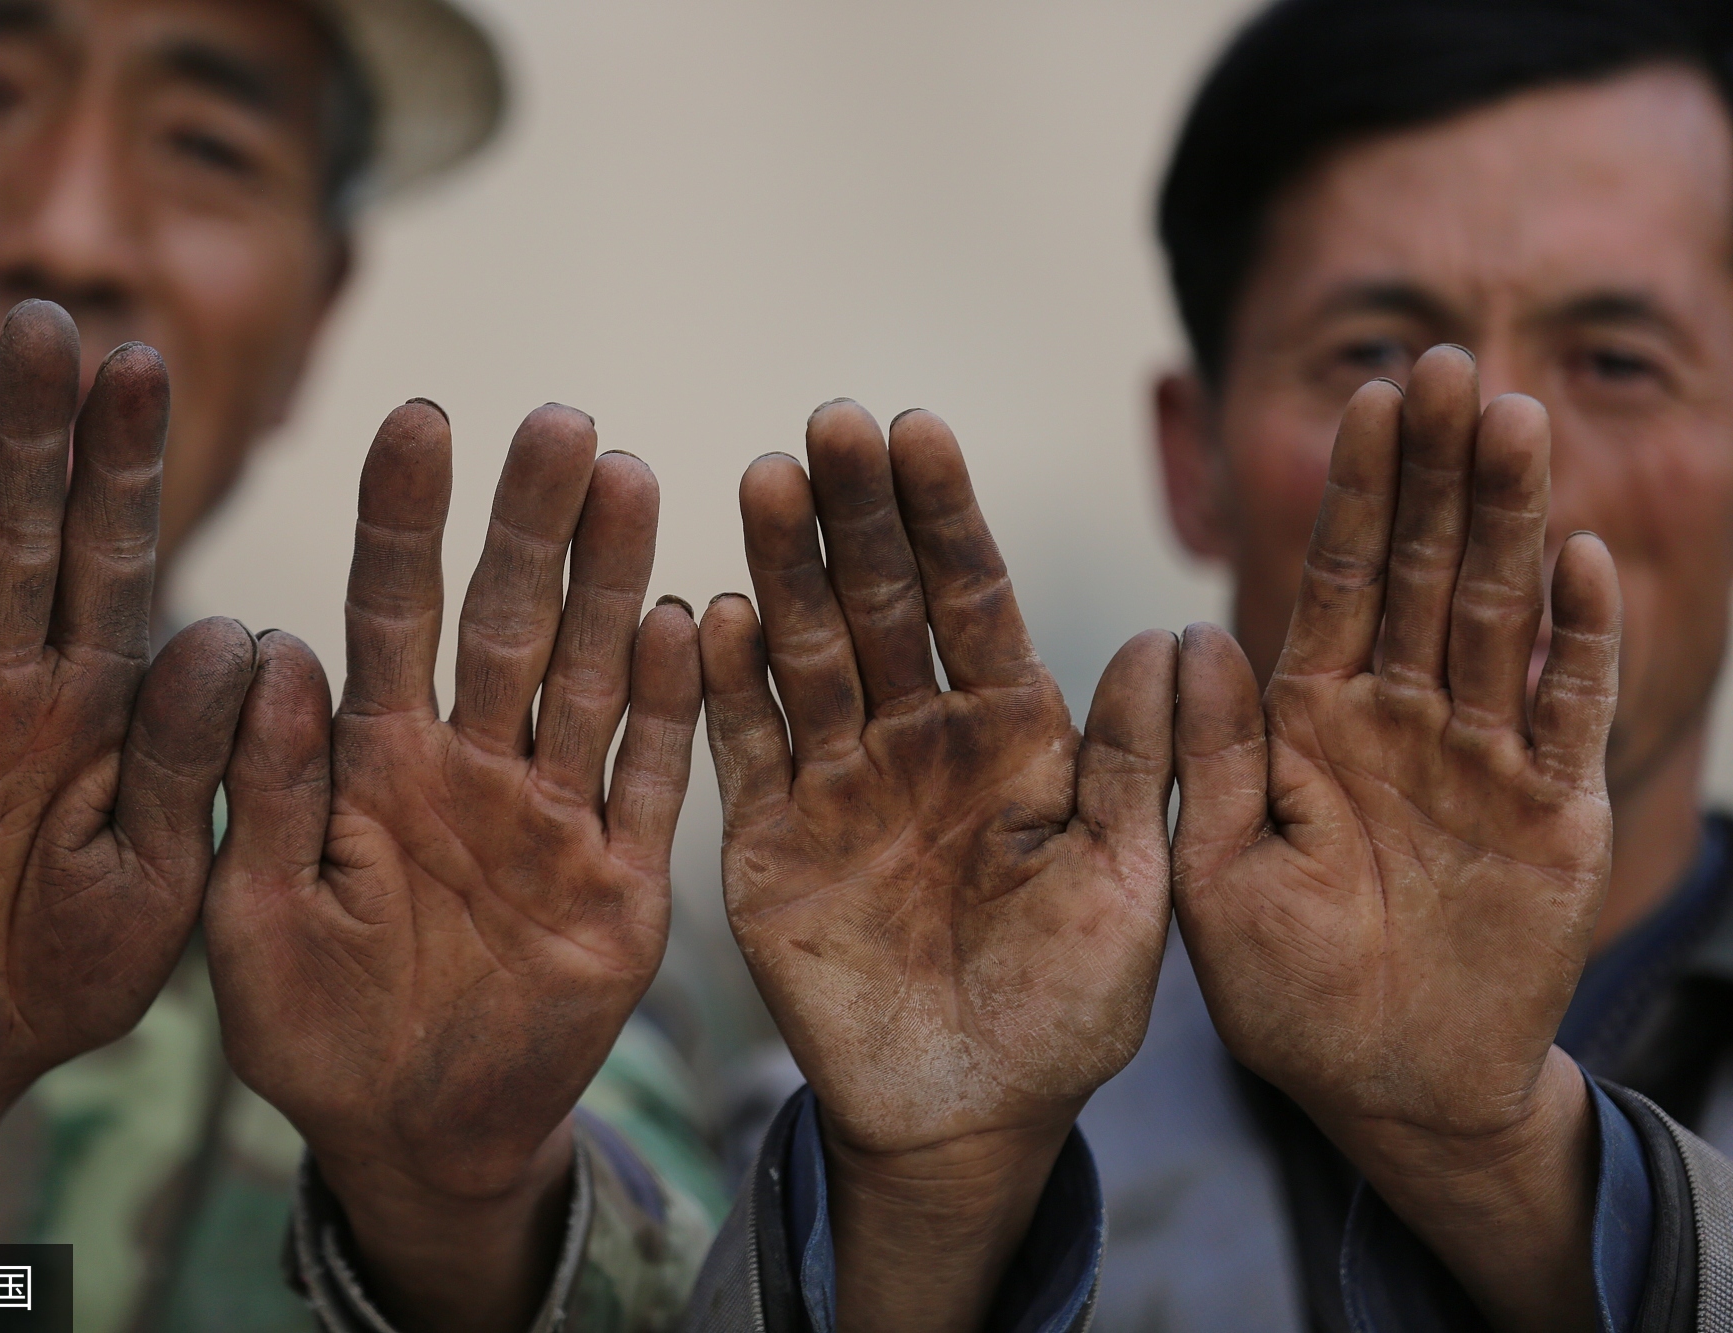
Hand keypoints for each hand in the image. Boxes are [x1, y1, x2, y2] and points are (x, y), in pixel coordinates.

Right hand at [0, 300, 257, 1241]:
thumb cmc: (88, 953)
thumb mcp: (170, 865)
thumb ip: (194, 755)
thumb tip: (234, 630)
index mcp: (102, 693)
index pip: (114, 556)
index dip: (125, 465)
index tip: (144, 361)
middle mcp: (7, 685)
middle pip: (14, 542)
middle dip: (29, 439)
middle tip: (44, 321)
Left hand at [204, 402, 699, 1332]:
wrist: (418, 1140)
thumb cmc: (315, 1036)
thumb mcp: (255, 918)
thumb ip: (270, 791)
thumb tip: (267, 646)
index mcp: (375, 765)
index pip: (392, 615)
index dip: (405, 520)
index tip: (419, 417)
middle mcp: (471, 768)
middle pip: (507, 622)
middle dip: (531, 522)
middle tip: (559, 419)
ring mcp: (554, 819)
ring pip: (588, 676)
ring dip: (610, 582)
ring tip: (630, 477)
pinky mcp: (624, 883)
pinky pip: (651, 779)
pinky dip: (669, 705)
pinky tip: (691, 617)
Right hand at [702, 402, 1177, 1332]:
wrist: (969, 1115)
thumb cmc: (1070, 1010)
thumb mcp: (1130, 884)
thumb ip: (1137, 766)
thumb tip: (1173, 638)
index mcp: (1013, 735)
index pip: (973, 599)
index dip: (945, 517)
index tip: (919, 431)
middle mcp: (919, 738)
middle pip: (881, 603)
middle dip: (857, 515)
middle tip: (829, 423)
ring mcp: (838, 782)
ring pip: (805, 653)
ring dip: (784, 570)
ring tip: (765, 479)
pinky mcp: (768, 839)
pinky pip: (743, 748)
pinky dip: (725, 686)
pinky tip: (712, 614)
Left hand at [1172, 347, 1621, 1331]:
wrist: (1385, 1081)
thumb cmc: (1284, 984)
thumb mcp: (1212, 872)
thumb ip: (1208, 757)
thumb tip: (1187, 636)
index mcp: (1313, 720)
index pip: (1338, 581)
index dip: (1356, 491)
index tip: (1366, 396)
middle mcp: (1401, 718)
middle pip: (1425, 571)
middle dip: (1436, 472)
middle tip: (1450, 364)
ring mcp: (1482, 757)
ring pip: (1499, 617)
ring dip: (1508, 522)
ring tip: (1515, 422)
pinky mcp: (1553, 811)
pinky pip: (1568, 713)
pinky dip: (1579, 642)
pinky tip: (1581, 558)